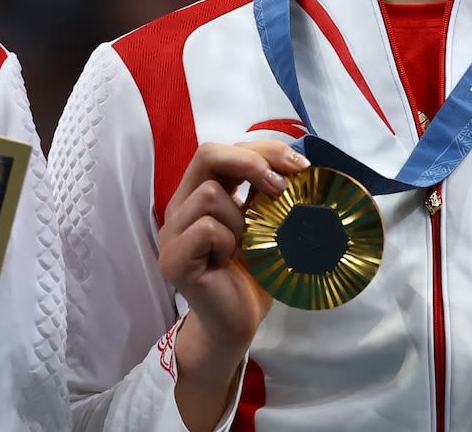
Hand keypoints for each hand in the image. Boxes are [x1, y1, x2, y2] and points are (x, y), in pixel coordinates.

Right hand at [158, 140, 306, 428]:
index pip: (223, 150)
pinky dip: (228, 240)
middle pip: (207, 155)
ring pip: (209, 194)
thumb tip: (300, 164)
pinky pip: (206, 229)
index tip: (299, 166)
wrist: (237, 323)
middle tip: (281, 187)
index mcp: (199, 193)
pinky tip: (230, 260)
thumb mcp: (265, 224)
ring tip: (246, 244)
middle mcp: (180, 207)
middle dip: (250, 163)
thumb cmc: (252, 274)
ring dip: (241, 217)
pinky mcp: (173, 258)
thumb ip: (267, 194)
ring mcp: (172, 232)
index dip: (262, 149)